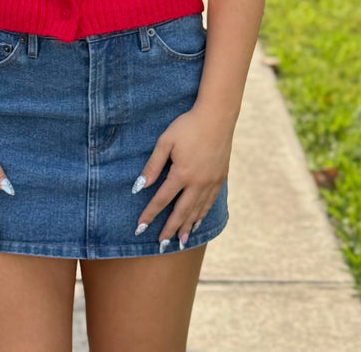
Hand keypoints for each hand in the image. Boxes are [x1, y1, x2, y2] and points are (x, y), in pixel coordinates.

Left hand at [132, 105, 232, 250]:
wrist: (217, 116)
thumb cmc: (188, 125)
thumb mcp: (166, 141)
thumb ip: (153, 165)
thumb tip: (140, 187)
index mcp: (182, 173)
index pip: (162, 200)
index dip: (150, 214)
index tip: (140, 228)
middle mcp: (198, 182)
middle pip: (181, 212)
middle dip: (170, 229)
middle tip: (161, 245)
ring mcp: (211, 182)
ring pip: (197, 210)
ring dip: (187, 227)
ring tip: (180, 242)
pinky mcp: (220, 178)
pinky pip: (210, 202)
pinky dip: (202, 215)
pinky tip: (197, 222)